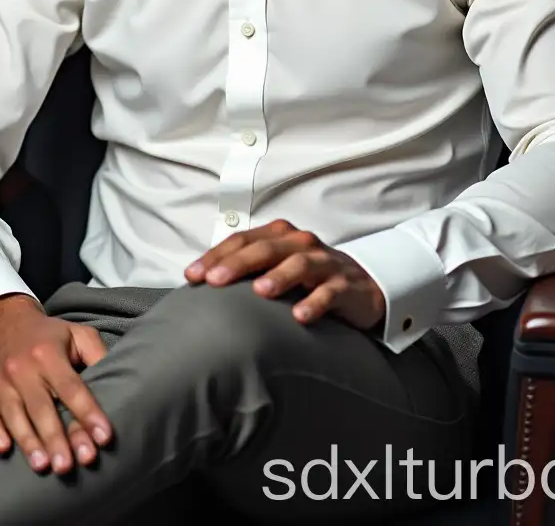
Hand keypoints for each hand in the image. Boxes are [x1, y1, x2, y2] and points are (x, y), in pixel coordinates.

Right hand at [0, 293, 111, 474]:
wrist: (5, 322)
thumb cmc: (49, 335)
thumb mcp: (78, 333)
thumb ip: (98, 354)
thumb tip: (118, 380)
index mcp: (48, 354)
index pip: (71, 387)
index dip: (88, 412)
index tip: (103, 437)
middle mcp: (23, 368)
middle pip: (41, 408)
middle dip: (56, 438)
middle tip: (68, 465)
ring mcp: (2, 383)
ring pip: (15, 416)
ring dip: (29, 442)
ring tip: (43, 465)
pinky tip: (4, 450)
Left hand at [184, 219, 385, 333]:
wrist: (362, 287)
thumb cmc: (308, 278)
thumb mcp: (277, 267)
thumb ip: (246, 271)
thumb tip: (201, 287)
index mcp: (280, 236)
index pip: (243, 240)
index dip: (216, 255)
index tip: (192, 276)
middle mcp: (301, 244)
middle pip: (266, 249)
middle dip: (238, 263)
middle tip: (215, 281)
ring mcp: (324, 263)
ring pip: (299, 264)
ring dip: (279, 277)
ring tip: (260, 291)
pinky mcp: (346, 286)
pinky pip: (330, 293)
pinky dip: (315, 303)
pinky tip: (301, 317)